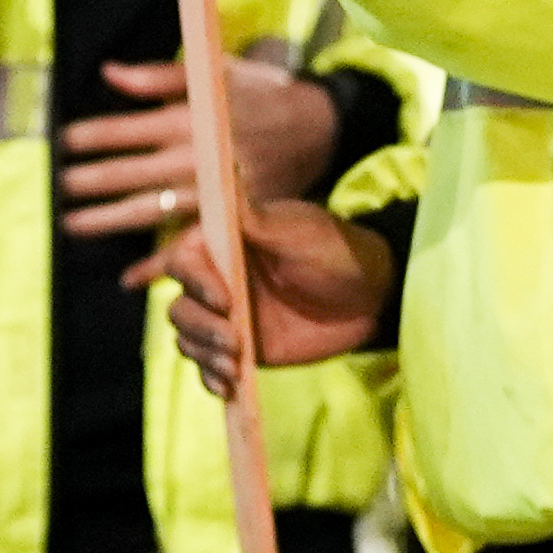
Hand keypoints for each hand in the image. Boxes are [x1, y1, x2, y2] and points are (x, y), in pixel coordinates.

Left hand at [56, 55, 341, 243]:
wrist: (321, 128)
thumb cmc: (260, 94)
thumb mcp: (215, 74)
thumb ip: (159, 76)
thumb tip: (109, 73)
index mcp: (191, 117)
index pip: (126, 129)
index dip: (89, 136)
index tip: (61, 142)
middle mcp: (197, 156)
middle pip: (131, 173)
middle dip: (88, 181)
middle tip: (57, 188)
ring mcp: (213, 191)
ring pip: (151, 210)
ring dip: (108, 221)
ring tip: (72, 226)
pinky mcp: (232, 216)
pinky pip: (191, 244)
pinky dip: (160, 264)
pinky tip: (130, 277)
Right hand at [155, 199, 398, 394]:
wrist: (371, 298)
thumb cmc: (336, 251)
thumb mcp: (297, 231)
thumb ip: (254, 215)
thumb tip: (224, 165)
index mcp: (223, 245)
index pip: (182, 261)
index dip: (195, 282)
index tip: (224, 300)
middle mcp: (218, 280)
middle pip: (181, 306)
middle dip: (201, 327)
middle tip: (235, 340)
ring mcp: (228, 317)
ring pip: (189, 338)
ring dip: (205, 354)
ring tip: (235, 365)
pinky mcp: (243, 349)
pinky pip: (209, 366)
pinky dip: (211, 378)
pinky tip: (228, 387)